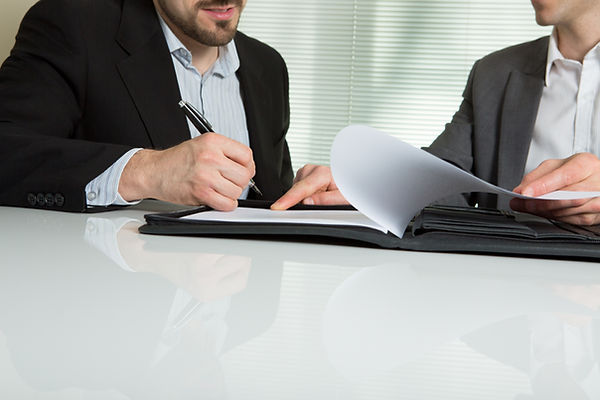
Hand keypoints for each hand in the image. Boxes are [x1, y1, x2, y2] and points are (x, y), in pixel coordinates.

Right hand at [119, 133, 254, 210]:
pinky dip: (225, 204)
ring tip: (219, 188)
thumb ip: (225, 152)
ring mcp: (206, 176)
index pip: (246, 155)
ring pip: (237, 191)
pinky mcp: (201, 193)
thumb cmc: (177, 160)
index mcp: (213, 142)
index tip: (242, 169)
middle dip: (240, 181)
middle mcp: (210, 157)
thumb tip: (247, 166)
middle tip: (229, 181)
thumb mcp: (202, 144)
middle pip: (244, 175)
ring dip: (231, 194)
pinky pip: (227, 204)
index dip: (247, 165)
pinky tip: (217, 198)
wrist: (154, 171)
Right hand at [271, 164, 347, 209]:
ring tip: (322, 197)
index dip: (289, 199)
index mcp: (322, 173)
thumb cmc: (347, 188)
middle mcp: (311, 170)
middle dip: (303, 202)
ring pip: (296, 192)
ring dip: (304, 199)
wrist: (349, 181)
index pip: (302, 189)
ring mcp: (306, 172)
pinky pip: (297, 191)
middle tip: (322, 204)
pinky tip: (316, 195)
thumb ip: (325, 200)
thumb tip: (307, 202)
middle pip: (297, 192)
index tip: (278, 207)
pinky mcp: (302, 176)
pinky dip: (304, 196)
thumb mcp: (343, 198)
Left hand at [510, 153, 599, 224]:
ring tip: (528, 208)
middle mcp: (597, 182)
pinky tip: (543, 213)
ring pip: (569, 211)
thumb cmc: (576, 172)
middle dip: (540, 202)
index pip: (565, 176)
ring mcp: (599, 200)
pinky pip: (572, 220)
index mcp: (586, 164)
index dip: (543, 186)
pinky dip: (554, 217)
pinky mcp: (597, 216)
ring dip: (545, 212)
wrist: (596, 180)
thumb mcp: (556, 166)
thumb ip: (537, 177)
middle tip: (522, 204)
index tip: (525, 193)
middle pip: (568, 196)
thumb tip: (520, 190)